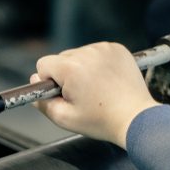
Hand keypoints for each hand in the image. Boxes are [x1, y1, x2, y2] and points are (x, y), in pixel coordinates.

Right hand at [34, 42, 159, 147]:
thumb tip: (34, 81)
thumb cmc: (101, 120)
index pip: (43, 64)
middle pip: (61, 58)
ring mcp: (104, 48)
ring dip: (81, 68)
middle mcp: (87, 52)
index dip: (48, 81)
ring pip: (78, 54)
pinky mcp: (116, 49)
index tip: (63, 93)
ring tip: (96, 88)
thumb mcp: (64, 118)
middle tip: (82, 94)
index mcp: (71, 68)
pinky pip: (96, 52)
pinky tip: (105, 80)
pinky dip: (97, 64)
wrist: (135, 117)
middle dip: (66, 75)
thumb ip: (42, 101)